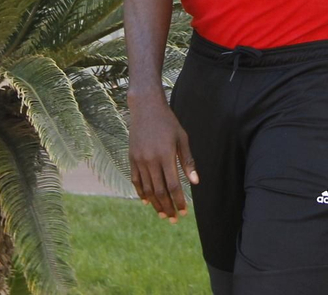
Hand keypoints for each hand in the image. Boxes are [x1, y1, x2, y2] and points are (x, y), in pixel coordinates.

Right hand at [127, 92, 197, 222]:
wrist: (145, 108)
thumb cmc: (168, 122)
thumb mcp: (182, 138)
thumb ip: (187, 161)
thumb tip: (195, 182)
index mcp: (165, 155)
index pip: (173, 185)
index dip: (179, 201)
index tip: (184, 212)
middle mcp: (151, 160)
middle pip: (159, 191)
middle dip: (167, 207)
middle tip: (173, 219)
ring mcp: (139, 160)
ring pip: (147, 188)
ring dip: (155, 204)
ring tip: (162, 214)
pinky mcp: (132, 158)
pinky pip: (136, 180)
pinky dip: (141, 192)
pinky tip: (147, 201)